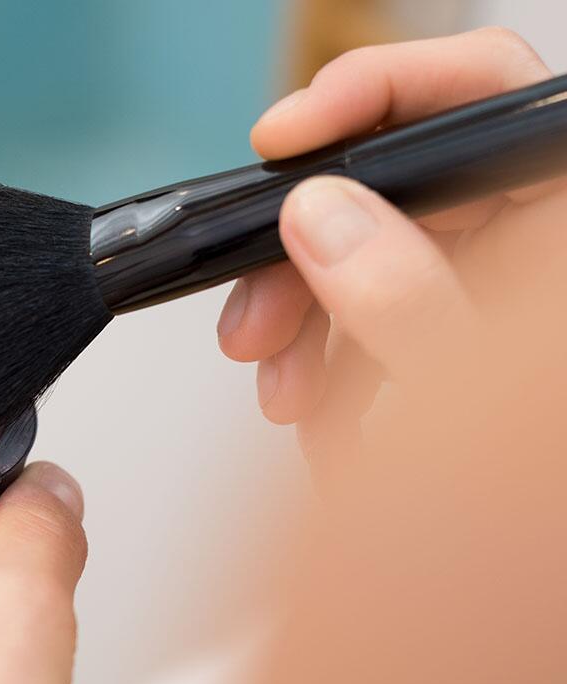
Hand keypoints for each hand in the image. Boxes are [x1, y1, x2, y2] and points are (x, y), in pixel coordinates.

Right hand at [215, 27, 561, 472]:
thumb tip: (321, 219)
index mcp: (560, 212)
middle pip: (396, 187)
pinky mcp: (460, 333)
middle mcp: (531, 235)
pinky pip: (380, 321)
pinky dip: (338, 369)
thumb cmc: (545, 489)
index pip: (475, 87)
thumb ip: (407, 299)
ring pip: (372, 257)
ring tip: (285, 397)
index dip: (371, 93)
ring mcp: (496, 283)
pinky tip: (322, 423)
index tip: (283, 139)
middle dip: (301, 256)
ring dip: (306, 327)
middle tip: (253, 317)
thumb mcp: (480, 390)